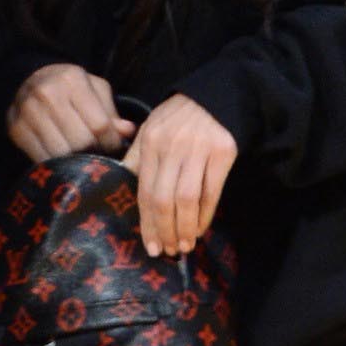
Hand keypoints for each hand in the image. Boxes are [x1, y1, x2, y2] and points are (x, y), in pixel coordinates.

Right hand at [6, 62, 128, 162]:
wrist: (26, 80)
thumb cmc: (68, 87)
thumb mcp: (94, 89)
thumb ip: (111, 111)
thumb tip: (127, 132)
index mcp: (73, 80)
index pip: (99, 124)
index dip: (111, 142)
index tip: (113, 147)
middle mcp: (48, 94)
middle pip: (81, 142)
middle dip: (95, 153)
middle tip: (98, 154)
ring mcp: (29, 113)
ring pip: (62, 154)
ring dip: (76, 162)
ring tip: (82, 158)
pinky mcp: (17, 130)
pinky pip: (42, 159)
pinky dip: (57, 165)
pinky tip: (64, 160)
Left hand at [127, 94, 236, 258]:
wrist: (217, 95)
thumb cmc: (180, 117)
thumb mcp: (152, 127)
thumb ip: (138, 156)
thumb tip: (122, 182)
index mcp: (151, 141)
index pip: (145, 190)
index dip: (147, 222)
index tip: (149, 244)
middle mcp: (172, 146)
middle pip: (164, 198)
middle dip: (164, 230)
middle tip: (167, 250)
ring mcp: (198, 149)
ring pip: (187, 198)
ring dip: (185, 227)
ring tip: (184, 245)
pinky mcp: (222, 152)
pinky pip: (211, 191)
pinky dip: (205, 214)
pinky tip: (201, 228)